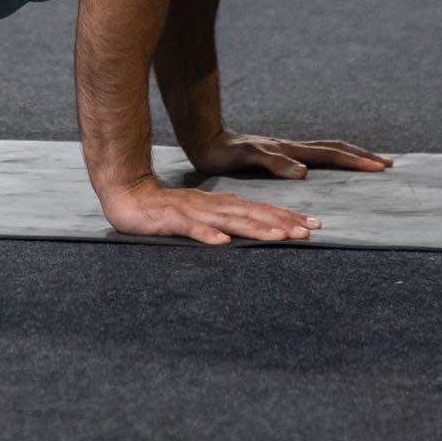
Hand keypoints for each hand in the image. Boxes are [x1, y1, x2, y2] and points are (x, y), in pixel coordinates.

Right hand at [99, 180, 316, 244]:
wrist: (128, 197)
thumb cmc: (166, 210)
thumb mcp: (202, 213)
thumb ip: (225, 216)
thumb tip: (250, 222)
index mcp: (222, 205)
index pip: (260, 210)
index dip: (287, 217)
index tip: (313, 226)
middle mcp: (213, 206)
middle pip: (253, 214)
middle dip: (282, 223)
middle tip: (309, 232)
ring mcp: (194, 212)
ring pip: (230, 221)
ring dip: (256, 229)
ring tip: (279, 237)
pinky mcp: (174, 221)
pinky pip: (193, 230)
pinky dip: (208, 235)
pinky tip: (223, 243)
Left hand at [186, 131, 392, 179]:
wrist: (206, 140)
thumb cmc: (224, 152)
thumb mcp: (247, 158)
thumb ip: (274, 163)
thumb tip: (303, 172)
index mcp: (291, 150)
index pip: (332, 155)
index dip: (357, 161)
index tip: (381, 167)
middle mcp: (293, 148)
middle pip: (335, 150)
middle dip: (362, 157)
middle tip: (388, 164)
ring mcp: (287, 150)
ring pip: (326, 151)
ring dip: (349, 156)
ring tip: (367, 162)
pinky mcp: (279, 154)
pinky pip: (314, 157)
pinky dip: (331, 161)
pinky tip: (329, 168)